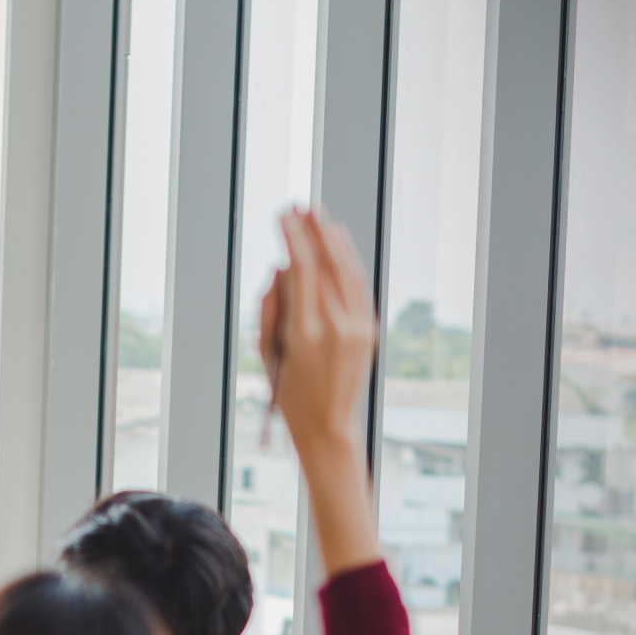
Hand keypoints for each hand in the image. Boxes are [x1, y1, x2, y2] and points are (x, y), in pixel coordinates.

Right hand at [261, 207, 384, 577]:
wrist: (326, 429)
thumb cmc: (288, 393)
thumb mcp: (268, 353)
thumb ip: (271, 308)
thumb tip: (282, 269)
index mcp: (306, 334)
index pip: (301, 269)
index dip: (293, 238)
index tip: (282, 217)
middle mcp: (336, 327)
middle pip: (327, 264)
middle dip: (312, 231)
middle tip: (299, 206)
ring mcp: (357, 329)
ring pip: (347, 272)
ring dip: (334, 241)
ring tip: (321, 217)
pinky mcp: (368, 333)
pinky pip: (358, 289)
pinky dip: (348, 264)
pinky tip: (339, 248)